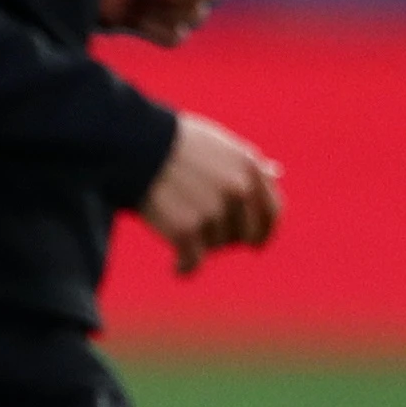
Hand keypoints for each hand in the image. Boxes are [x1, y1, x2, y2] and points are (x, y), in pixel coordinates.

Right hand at [141, 114, 282, 278]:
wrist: (130, 144)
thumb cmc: (168, 140)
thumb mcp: (216, 142)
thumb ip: (244, 162)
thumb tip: (275, 172)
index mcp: (249, 166)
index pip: (273, 212)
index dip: (263, 230)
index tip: (252, 242)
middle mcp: (238, 190)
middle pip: (244, 234)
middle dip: (228, 239)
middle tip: (206, 239)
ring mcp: (214, 211)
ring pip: (216, 246)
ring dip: (200, 245)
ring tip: (177, 233)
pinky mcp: (186, 230)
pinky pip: (193, 262)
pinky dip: (185, 266)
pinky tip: (177, 266)